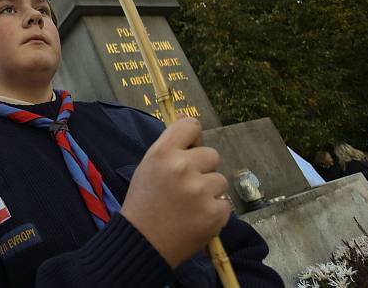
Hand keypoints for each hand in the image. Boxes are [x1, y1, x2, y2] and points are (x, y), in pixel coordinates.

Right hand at [119, 118, 229, 267]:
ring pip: (220, 179)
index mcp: (162, 153)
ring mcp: (200, 191)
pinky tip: (196, 218)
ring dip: (209, 191)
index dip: (193, 137)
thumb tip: (190, 129)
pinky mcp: (215, 213)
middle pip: (211, 154)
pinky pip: (225, 203)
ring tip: (189, 205)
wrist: (142, 243)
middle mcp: (182, 167)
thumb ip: (170, 149)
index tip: (189, 149)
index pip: (191, 125)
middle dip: (203, 168)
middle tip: (186, 186)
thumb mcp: (148, 167)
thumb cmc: (144, 203)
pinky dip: (214, 211)